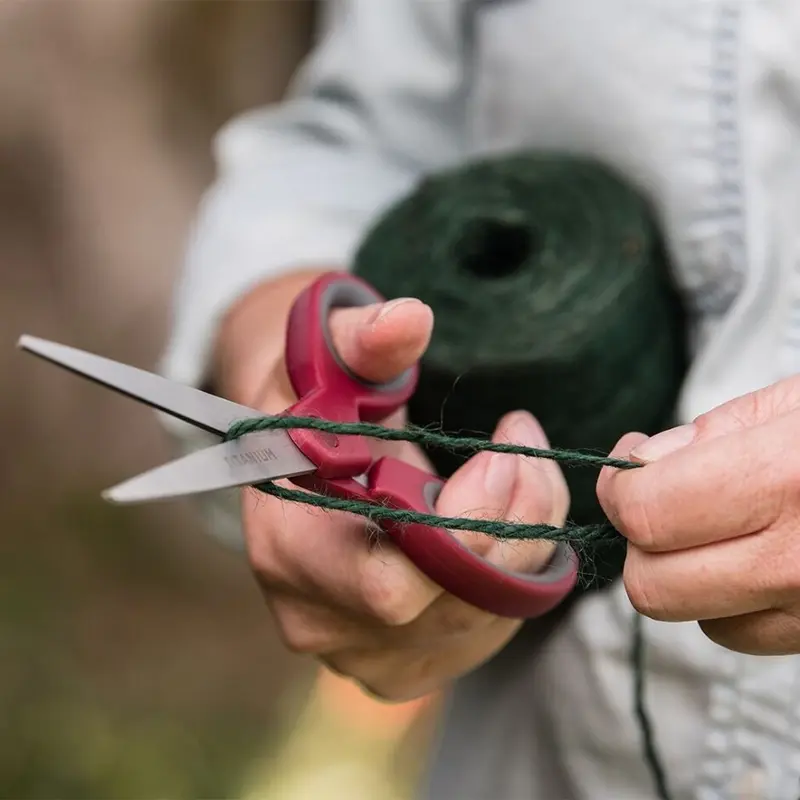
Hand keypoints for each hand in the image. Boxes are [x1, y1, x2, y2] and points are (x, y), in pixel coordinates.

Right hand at [215, 272, 567, 700]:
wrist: (303, 463)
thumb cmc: (314, 405)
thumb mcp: (326, 358)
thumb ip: (362, 338)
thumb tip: (409, 319)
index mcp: (289, 550)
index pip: (388, 584)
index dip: (463, 525)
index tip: (499, 451)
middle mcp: (324, 620)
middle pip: (455, 601)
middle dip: (512, 517)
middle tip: (520, 445)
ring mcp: (369, 654)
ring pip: (488, 614)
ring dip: (527, 531)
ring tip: (516, 462)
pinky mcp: (412, 663)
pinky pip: (493, 625)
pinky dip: (517, 565)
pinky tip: (502, 512)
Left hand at [598, 377, 799, 655]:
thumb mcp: (799, 401)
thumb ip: (713, 434)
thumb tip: (642, 463)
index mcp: (785, 481)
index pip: (646, 515)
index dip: (620, 488)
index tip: (630, 466)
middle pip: (655, 588)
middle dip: (642, 542)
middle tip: (662, 500)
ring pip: (700, 621)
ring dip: (689, 577)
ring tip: (724, 526)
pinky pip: (750, 636)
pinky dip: (737, 603)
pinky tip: (765, 558)